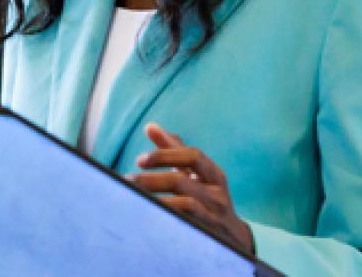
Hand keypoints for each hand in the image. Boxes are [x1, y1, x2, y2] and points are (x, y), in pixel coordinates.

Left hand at [125, 122, 255, 255]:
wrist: (233, 236)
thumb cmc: (207, 196)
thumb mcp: (195, 173)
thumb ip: (173, 150)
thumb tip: (150, 126)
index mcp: (214, 173)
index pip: (192, 156)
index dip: (164, 155)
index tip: (139, 160)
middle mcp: (217, 193)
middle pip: (181, 181)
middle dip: (151, 180)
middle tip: (127, 182)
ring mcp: (214, 215)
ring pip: (184, 205)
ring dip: (155, 200)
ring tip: (133, 198)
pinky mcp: (208, 234)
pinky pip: (185, 224)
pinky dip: (166, 217)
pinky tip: (148, 216)